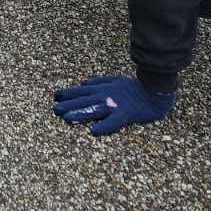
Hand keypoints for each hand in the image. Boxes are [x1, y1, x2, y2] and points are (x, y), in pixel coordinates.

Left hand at [53, 75, 176, 136]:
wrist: (156, 91)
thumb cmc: (136, 87)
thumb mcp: (115, 79)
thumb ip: (99, 81)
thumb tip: (83, 83)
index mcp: (103, 88)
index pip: (82, 90)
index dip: (68, 93)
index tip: (55, 96)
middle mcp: (106, 95)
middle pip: (84, 100)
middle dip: (68, 104)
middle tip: (54, 110)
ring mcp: (115, 105)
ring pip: (94, 110)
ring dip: (80, 114)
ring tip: (66, 118)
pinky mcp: (126, 114)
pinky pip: (113, 122)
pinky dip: (103, 126)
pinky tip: (93, 131)